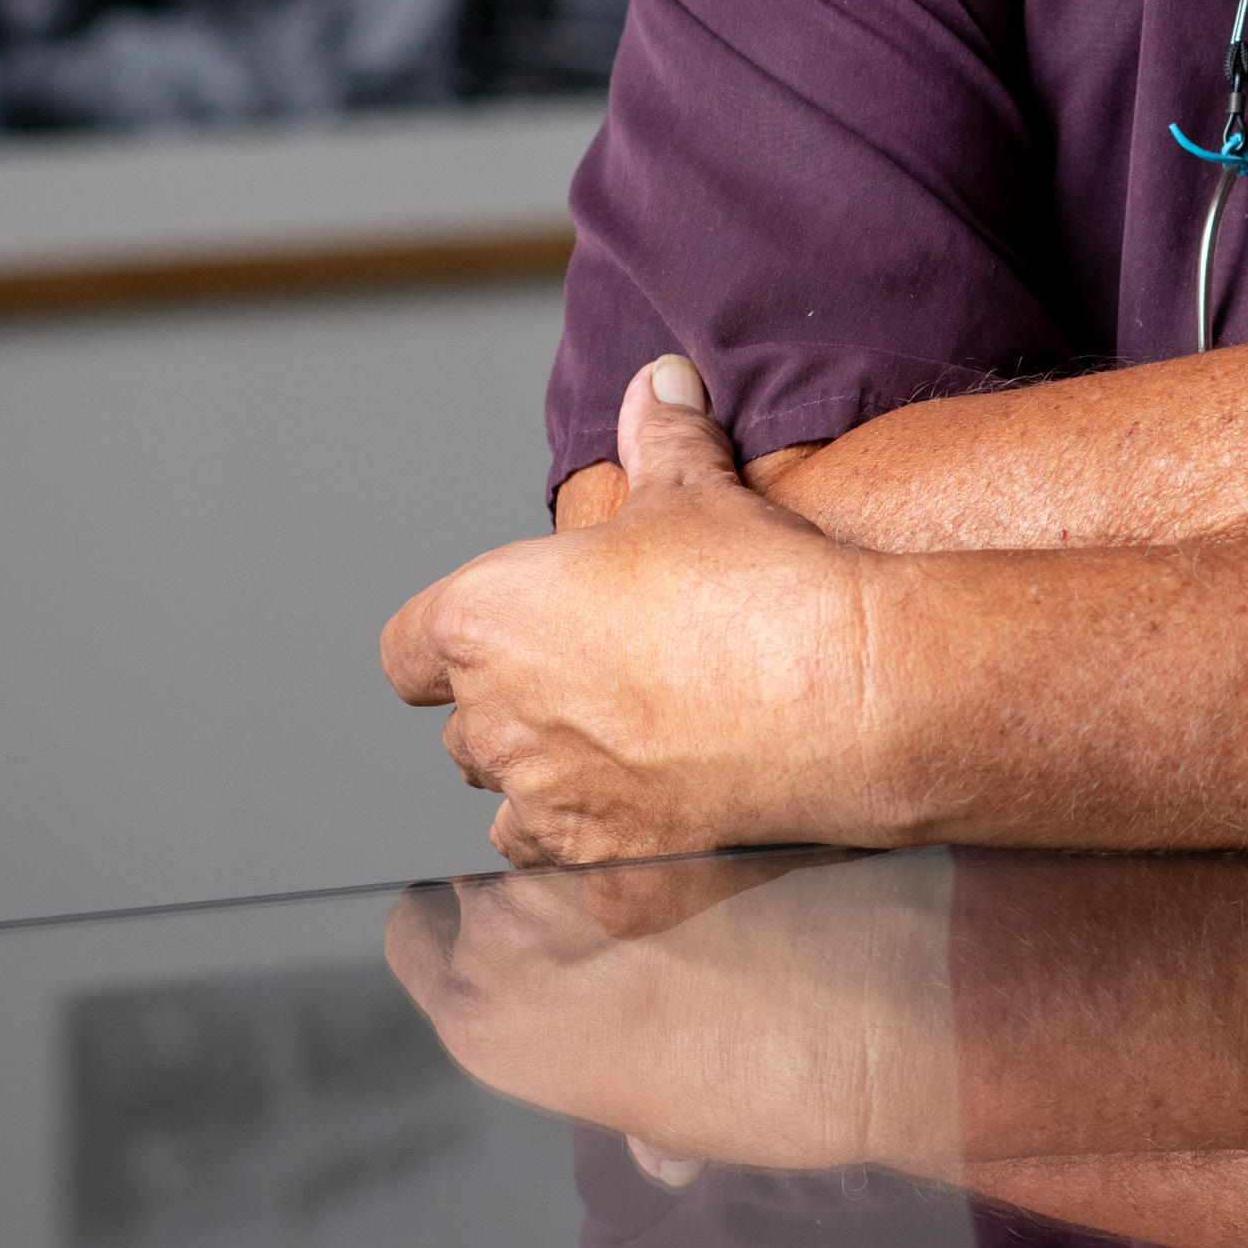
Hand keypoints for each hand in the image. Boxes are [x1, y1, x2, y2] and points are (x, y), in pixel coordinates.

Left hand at [379, 357, 894, 865]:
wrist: (841, 698)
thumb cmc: (753, 589)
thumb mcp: (699, 488)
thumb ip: (661, 434)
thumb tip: (657, 380)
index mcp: (487, 622)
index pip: (406, 649)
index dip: (443, 642)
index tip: (488, 635)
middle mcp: (494, 723)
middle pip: (463, 728)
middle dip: (515, 707)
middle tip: (598, 676)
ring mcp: (546, 805)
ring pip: (509, 803)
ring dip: (547, 781)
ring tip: (628, 748)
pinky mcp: (604, 866)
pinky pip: (565, 867)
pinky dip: (595, 845)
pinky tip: (656, 811)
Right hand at [384, 849, 953, 1179]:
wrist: (877, 1019)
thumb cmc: (773, 1092)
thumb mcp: (666, 1116)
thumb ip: (626, 1103)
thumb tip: (658, 1158)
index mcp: (481, 1019)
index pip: (416, 930)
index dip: (466, 933)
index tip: (522, 945)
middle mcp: (506, 932)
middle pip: (490, 874)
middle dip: (542, 892)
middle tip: (624, 926)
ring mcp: (581, 861)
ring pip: (562, 833)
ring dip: (608, 859)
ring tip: (692, 900)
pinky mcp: (654, 804)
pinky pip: (641, 807)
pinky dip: (678, 831)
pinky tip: (738, 866)